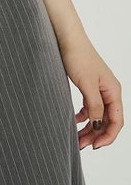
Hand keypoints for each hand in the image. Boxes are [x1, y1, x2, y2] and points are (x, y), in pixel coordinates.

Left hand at [59, 35, 123, 150]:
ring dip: (89, 127)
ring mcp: (99, 89)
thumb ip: (94, 106)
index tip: (95, 146)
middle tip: (81, 145)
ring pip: (98, 115)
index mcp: (113, 91)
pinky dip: (83, 115)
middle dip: (96, 135)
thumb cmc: (78, 56)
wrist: (66, 38)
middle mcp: (109, 92)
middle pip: (107, 120)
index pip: (117, 121)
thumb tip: (99, 125)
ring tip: (77, 138)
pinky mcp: (88, 86)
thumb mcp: (86, 84)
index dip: (108, 136)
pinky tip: (75, 120)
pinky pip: (90, 107)